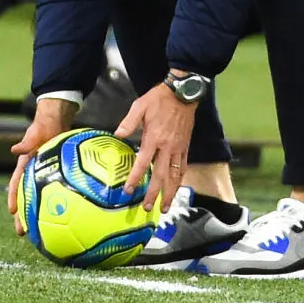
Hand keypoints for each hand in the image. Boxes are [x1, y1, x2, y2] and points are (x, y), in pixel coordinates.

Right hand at [7, 97, 78, 236]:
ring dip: (37, 215)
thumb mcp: (36, 131)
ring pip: (39, 199)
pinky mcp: (56, 176)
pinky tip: (66, 219)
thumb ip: (27, 141)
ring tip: (40, 233)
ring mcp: (44, 176)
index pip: (16, 184)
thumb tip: (15, 149)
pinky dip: (56, 205)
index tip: (12, 212)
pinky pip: (55, 193)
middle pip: (26, 198)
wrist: (56, 120)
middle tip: (22, 233)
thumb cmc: (45, 125)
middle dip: (22, 216)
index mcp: (25, 165)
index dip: (13, 198)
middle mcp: (33, 173)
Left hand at [117, 82, 196, 213]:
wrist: (182, 94)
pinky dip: (180, 180)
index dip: (136, 178)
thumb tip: (118, 134)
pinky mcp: (186, 147)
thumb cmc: (159, 99)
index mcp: (154, 138)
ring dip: (169, 193)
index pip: (143, 163)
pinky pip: (183, 167)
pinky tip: (176, 188)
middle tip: (147, 208)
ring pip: (174, 176)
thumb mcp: (140, 106)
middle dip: (154, 194)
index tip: (129, 191)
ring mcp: (178, 149)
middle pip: (160, 175)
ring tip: (165, 207)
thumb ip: (129, 122)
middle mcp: (167, 147)